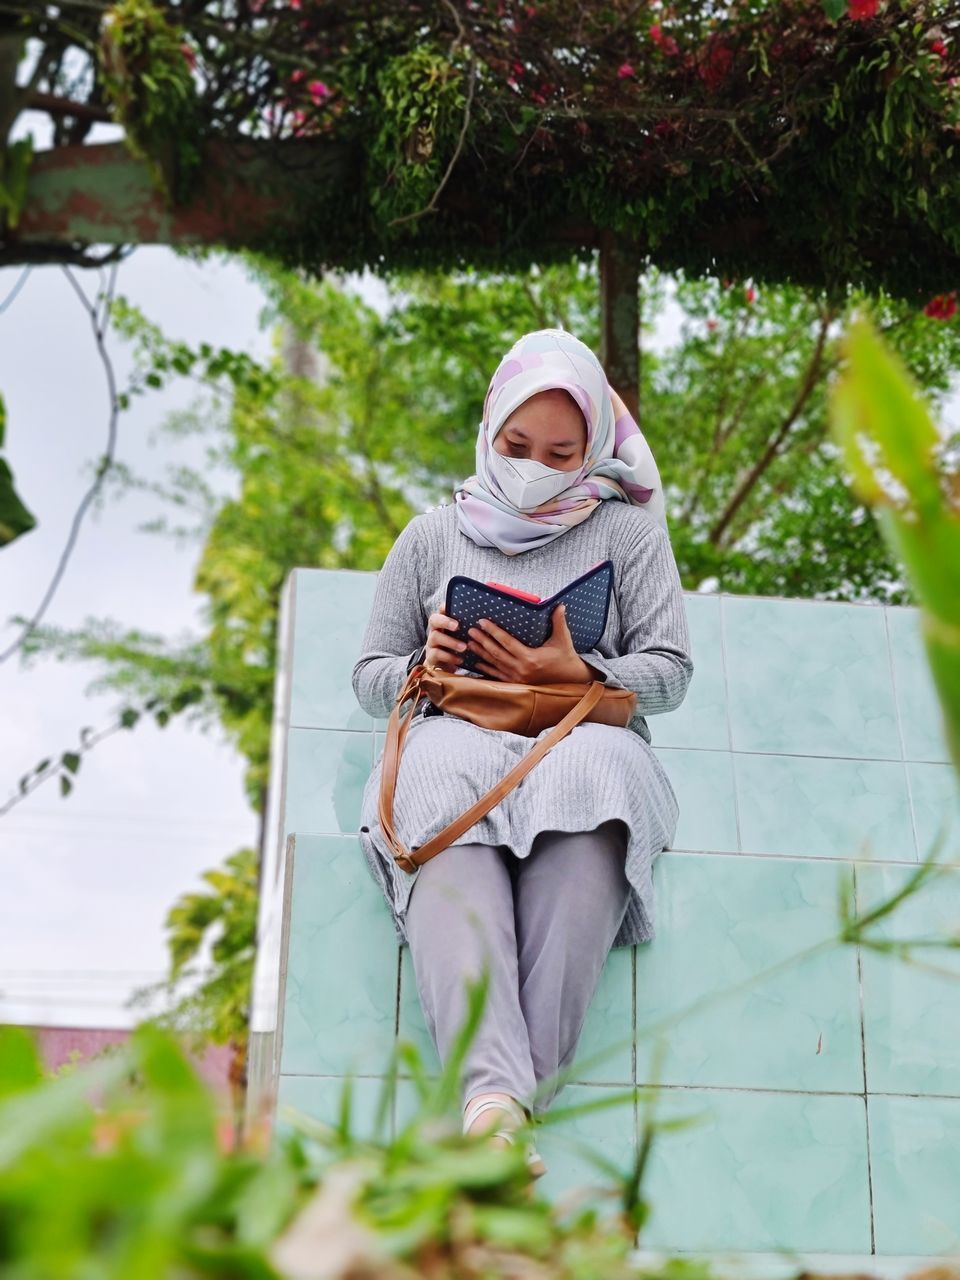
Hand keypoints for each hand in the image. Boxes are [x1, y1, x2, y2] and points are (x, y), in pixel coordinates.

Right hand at [424, 604, 468, 672]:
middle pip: (434, 620)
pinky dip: (449, 656)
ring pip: (435, 637)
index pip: (441, 609)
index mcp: (444, 622)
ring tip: (464, 647)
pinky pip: (436, 654)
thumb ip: (471, 628)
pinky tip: (460, 659)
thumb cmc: (459, 647)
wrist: (447, 668)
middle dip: (445, 621)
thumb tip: (487, 621)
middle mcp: (435, 630)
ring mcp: (431, 643)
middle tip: (457, 625)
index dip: (445, 606)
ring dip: (451, 642)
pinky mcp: (430, 657)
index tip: (453, 606)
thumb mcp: (465, 637)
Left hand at [466, 604, 593, 683]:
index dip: (493, 632)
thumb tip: (560, 605)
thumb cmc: (566, 657)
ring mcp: (517, 678)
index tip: (482, 622)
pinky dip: (486, 669)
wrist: (571, 679)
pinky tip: (476, 663)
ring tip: (470, 643)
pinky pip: (497, 676)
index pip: (507, 642)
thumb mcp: (563, 639)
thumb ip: (559, 622)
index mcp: (530, 658)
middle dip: (482, 641)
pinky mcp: (517, 683)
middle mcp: (521, 669)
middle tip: (471, 630)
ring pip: (494, 664)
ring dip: (481, 654)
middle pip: (496, 653)